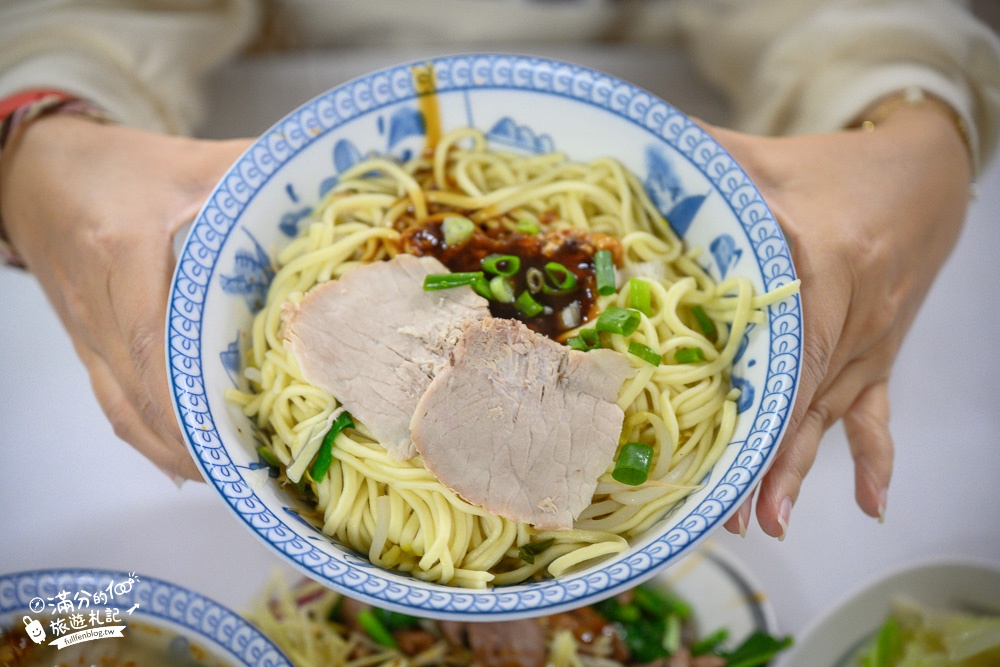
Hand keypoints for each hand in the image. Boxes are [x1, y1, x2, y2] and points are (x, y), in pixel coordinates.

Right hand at [1, 116, 251, 479]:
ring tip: (227, 475)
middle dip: (196, 439)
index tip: (235, 427)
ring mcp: (88, 335)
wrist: (31, 170)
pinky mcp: (87, 346)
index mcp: (122, 255)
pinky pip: (113, 404)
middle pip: (141, 392)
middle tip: (254, 465)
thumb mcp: (185, 161)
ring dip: (174, 450)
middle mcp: (99, 307)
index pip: (151, 339)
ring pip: (124, 410)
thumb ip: (248, 175)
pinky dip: (149, 438)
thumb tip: (318, 186)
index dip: (189, 394)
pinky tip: (184, 459)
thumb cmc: (111, 168)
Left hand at [701, 103, 970, 537]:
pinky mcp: (877, 355)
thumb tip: (636, 148)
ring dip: (798, 471)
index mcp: (826, 268)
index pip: (790, 351)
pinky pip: (878, 415)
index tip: (727, 451)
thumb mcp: (767, 157)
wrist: (927, 173)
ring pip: (829, 417)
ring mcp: (868, 344)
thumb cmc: (837, 167)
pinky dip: (875, 461)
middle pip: (802, 400)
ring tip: (769, 522)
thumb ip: (703, 157)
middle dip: (764, 459)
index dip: (760, 406)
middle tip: (727, 512)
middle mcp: (852, 318)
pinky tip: (870, 505)